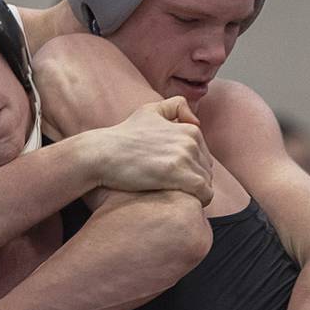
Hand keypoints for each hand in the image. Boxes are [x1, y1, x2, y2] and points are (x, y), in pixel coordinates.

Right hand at [95, 97, 213, 204]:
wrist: (102, 153)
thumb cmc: (123, 136)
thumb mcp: (150, 111)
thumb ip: (175, 107)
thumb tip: (195, 120)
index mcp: (190, 129)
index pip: (205, 155)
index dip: (193, 168)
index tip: (177, 176)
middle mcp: (190, 140)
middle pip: (207, 169)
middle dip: (194, 179)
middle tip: (175, 187)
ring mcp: (185, 157)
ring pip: (206, 182)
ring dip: (195, 192)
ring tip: (176, 195)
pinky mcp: (178, 174)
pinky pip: (204, 193)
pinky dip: (200, 200)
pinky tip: (186, 202)